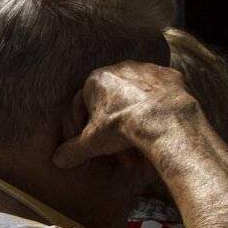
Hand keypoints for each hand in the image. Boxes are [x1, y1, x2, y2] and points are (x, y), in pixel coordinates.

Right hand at [52, 62, 200, 169]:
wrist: (164, 118)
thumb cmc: (122, 127)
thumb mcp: (92, 143)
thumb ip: (73, 150)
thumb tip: (57, 159)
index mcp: (96, 79)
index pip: (84, 102)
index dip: (86, 125)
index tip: (93, 141)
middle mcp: (120, 68)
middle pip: (113, 99)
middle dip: (114, 123)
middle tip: (118, 146)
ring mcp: (147, 69)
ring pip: (136, 94)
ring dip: (135, 114)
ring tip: (141, 139)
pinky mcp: (170, 75)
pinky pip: (160, 91)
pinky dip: (158, 106)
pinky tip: (159, 124)